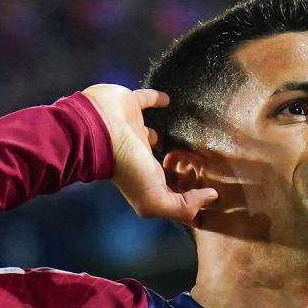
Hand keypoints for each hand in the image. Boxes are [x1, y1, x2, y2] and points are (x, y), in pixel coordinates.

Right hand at [79, 84, 218, 223]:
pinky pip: (147, 101)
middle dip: (183, 165)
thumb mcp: (155, 200)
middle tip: (205, 160)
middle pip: (166, 164)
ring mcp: (135, 132)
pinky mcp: (130, 107)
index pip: (171, 189)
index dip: (188, 190)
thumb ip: (183, 207)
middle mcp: (141, 158)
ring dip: (171, 136)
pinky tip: (168, 99)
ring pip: (157, 136)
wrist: (97, 131)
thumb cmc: (126, 167)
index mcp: (147, 179)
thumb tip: (209, 198)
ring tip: (191, 132)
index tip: (210, 186)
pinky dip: (157, 100)